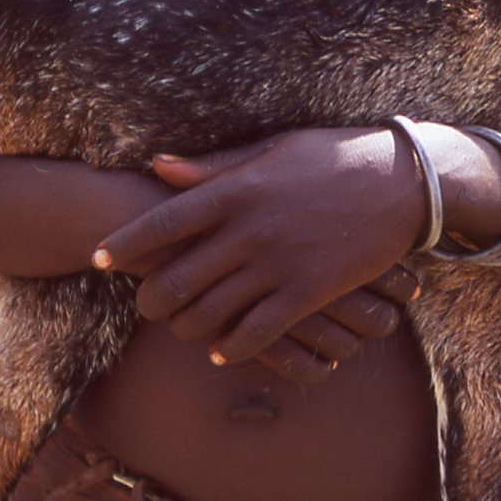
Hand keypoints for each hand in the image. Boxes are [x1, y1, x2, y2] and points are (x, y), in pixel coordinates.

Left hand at [93, 128, 425, 380]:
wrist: (402, 182)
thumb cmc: (334, 158)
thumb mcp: (272, 151)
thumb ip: (214, 168)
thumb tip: (158, 167)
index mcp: (239, 189)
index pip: (166, 220)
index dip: (125, 243)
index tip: (98, 258)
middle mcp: (252, 229)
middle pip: (179, 277)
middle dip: (150, 298)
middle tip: (140, 304)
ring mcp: (280, 264)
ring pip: (212, 311)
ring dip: (186, 326)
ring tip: (178, 327)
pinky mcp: (309, 292)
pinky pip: (258, 332)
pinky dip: (231, 346)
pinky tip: (219, 349)